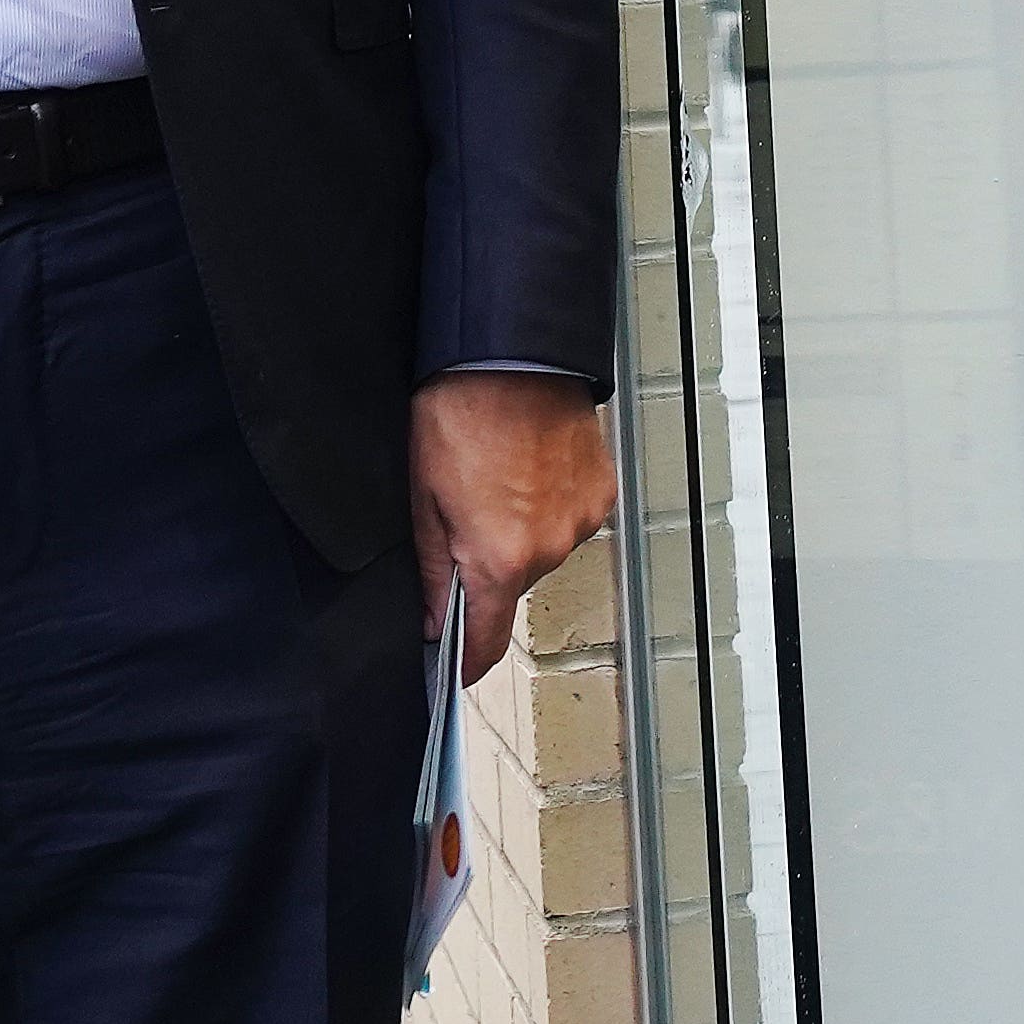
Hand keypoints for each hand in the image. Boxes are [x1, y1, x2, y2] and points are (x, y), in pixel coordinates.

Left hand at [411, 370, 614, 680]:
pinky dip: (546, 509)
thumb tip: (434, 620)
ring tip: (496, 484)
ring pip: (540, 554)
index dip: (464, 662)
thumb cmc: (462, 413)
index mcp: (500, 559)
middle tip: (460, 522)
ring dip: (518, 536)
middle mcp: (550, 549)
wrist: (514, 354)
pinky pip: (567, 521)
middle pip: (511, 591)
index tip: (452, 669)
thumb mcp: (422, 496)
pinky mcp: (600, 493)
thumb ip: (432, 570)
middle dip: (485, 571)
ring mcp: (581, 521)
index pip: (486, 644)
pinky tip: (525, 472)